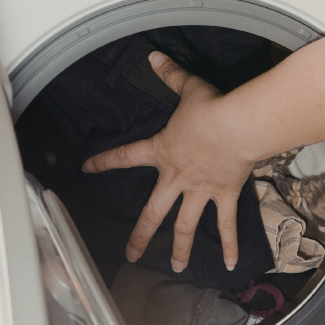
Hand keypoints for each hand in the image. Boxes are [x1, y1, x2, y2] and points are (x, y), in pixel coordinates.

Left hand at [82, 52, 256, 272]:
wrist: (237, 125)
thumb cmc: (211, 108)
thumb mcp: (188, 88)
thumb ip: (170, 74)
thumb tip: (155, 56)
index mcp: (162, 152)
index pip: (125, 156)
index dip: (104, 162)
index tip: (87, 169)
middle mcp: (177, 177)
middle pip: (153, 212)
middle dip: (140, 235)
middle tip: (130, 254)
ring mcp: (201, 190)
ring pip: (186, 226)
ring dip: (180, 249)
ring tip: (176, 267)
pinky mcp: (224, 195)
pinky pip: (227, 225)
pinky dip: (231, 245)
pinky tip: (232, 266)